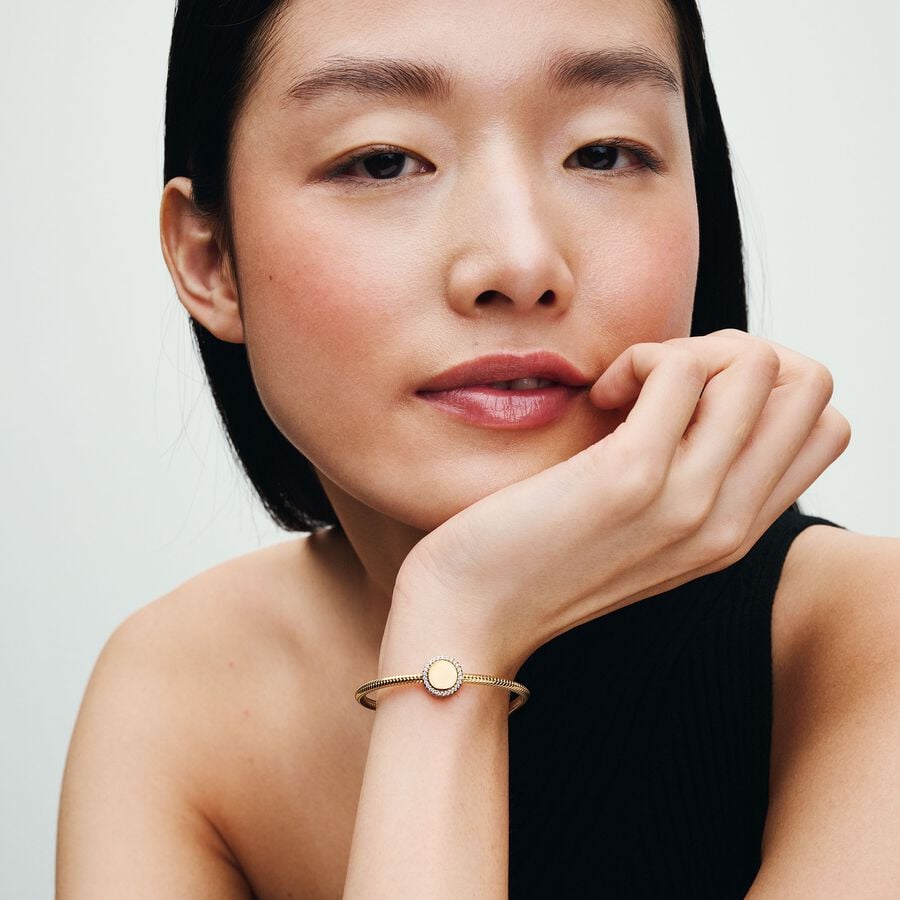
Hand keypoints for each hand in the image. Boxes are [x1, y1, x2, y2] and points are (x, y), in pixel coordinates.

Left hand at [391, 329, 850, 674]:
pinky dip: (640, 357)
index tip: (693, 399)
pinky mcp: (630, 479)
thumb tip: (704, 385)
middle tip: (662, 381)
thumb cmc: (539, 558)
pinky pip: (678, 369)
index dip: (768, 387)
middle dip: (735, 354)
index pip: (824, 427)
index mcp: (736, 533)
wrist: (472, 617)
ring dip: (686, 351)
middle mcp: (729, 523)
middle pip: (808, 384)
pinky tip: (601, 392)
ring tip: (628, 387)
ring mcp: (687, 503)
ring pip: (755, 364)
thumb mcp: (638, 526)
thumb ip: (689, 475)